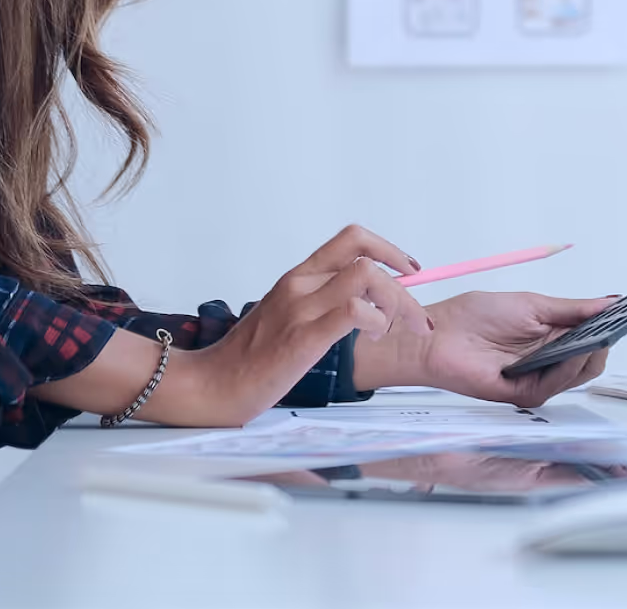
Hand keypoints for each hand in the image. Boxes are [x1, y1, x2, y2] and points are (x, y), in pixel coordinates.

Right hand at [151, 225, 431, 426]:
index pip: (351, 239)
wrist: (210, 386)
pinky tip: (372, 339)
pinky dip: (375, 321)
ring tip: (390, 331)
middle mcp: (299, 284)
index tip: (409, 271)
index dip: (388, 249)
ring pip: (365, 276)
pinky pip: (352, 312)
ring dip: (394, 302)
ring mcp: (300, 308)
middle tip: (416, 316)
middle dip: (404, 280)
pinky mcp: (302, 338)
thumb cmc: (248, 361)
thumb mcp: (285, 319)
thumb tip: (363, 306)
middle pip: (365, 253)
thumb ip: (318, 306)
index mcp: (297, 277)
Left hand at [352, 290, 615, 407]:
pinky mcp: (522, 395)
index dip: (608, 329)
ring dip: (589, 354)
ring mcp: (536, 381)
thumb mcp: (533, 304)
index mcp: (551, 341)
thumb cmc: (475, 316)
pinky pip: (554, 385)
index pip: (590, 341)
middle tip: (613, 325)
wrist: (438, 333)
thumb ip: (572, 309)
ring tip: (596, 336)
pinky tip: (574, 349)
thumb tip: (609, 303)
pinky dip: (568, 367)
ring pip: (577, 375)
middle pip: (590, 362)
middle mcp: (546, 363)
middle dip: (603, 343)